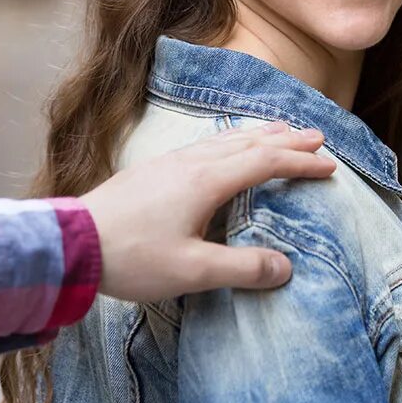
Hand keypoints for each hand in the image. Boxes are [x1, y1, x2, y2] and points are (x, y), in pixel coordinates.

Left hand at [79, 122, 334, 301]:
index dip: (300, 162)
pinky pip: (206, 144)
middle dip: (285, 139)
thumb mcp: (191, 271)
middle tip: (316, 136)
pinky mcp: (153, 170)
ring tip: (279, 131)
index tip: (329, 166)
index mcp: (207, 181)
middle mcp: (191, 162)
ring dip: (258, 134)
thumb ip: (242, 268)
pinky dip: (232, 141)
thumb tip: (286, 267)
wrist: (72, 242)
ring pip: (226, 139)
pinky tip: (224, 148)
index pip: (265, 162)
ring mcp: (170, 162)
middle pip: (249, 141)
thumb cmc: (131, 257)